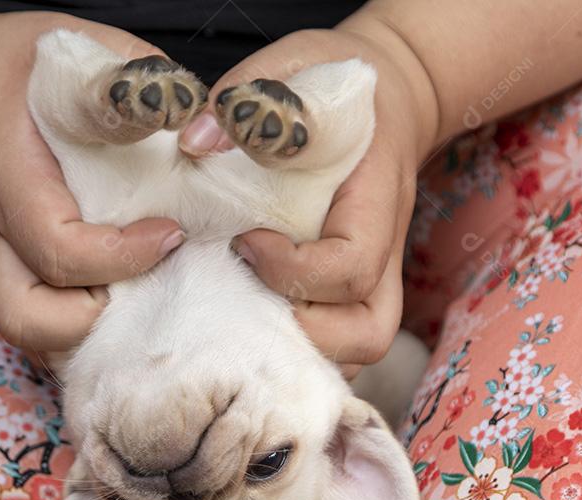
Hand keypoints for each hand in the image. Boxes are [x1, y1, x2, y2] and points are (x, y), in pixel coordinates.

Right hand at [0, 8, 184, 355]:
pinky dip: (74, 326)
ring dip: (82, 330)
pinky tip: (116, 292)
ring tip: (132, 289)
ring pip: (25, 331)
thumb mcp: (68, 46)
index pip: (58, 248)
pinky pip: (35, 321)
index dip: (122, 256)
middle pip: (27, 318)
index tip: (171, 232)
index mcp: (9, 174)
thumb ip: (132, 76)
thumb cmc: (4, 64)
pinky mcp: (8, 266)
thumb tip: (197, 117)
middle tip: (147, 274)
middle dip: (95, 318)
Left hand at [178, 18, 438, 375]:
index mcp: (376, 201)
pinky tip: (248, 324)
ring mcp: (373, 278)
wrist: (387, 93)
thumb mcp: (295, 65)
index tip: (243, 239)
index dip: (293, 270)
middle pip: (367, 332)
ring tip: (240, 317)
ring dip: (299, 351)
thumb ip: (251, 94)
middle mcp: (384, 252)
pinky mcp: (351, 290)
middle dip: (300, 332)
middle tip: (242, 294)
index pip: (350, 267)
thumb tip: (194, 144)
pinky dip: (298, 350)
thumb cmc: (336, 83)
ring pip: (356, 350)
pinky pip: (338, 345)